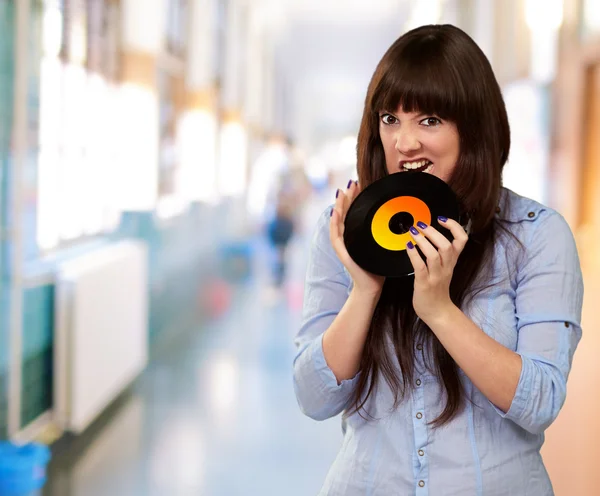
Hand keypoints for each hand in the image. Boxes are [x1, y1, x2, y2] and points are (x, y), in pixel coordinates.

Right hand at [330, 180, 384, 296]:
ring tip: (341, 193)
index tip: (359, 185)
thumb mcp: (384, 247)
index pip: (355, 213)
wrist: (371, 287)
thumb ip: (387, 234)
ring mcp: (344, 245)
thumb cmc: (379, 269)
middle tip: (351, 183)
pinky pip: (336, 236)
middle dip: (347, 198)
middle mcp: (348, 238)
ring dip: (339, 207)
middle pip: (345, 214)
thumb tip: (401, 220)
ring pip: (338, 222)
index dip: (356, 199)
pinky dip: (334, 223)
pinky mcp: (342, 252)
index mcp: (358, 235)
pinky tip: (335, 213)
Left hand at [405, 217, 468, 324]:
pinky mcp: (424, 284)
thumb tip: (430, 235)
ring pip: (434, 255)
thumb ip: (441, 255)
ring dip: (423, 241)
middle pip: (446, 246)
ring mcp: (436, 277)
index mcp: (452, 262)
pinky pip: (420, 267)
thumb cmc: (437, 289)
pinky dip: (414, 254)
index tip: (442, 219)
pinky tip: (408, 246)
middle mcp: (446, 268)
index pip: (461, 241)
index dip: (454, 227)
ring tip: (413, 232)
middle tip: (420, 225)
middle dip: (433, 232)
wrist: (438, 312)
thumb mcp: (445, 269)